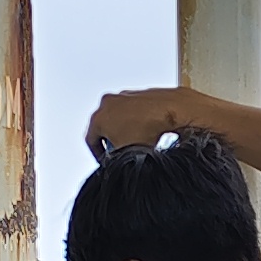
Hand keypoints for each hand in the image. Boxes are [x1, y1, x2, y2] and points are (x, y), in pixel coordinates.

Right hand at [83, 86, 198, 157]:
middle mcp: (107, 103)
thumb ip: (115, 161)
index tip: (104, 160)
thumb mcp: (126, 154)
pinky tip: (147, 130)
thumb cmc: (148, 129)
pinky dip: (136, 121)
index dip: (98, 155)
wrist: (170, 110)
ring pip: (118, 118)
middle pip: (104, 128)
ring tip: (137, 142)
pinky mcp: (137, 93)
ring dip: (124, 130)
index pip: (90, 141)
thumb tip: (117, 167)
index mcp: (98, 118)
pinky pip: (132, 111)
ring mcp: (122, 96)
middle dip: (112, 141)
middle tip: (121, 152)